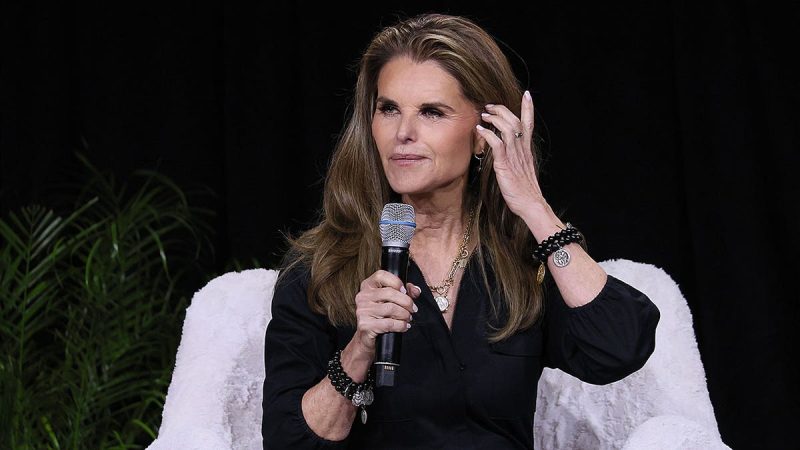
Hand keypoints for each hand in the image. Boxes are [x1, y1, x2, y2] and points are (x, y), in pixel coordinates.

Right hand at [352, 270, 420, 355]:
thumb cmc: (381, 315)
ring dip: (404, 314)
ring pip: (391, 308)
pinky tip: (404, 326)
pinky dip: (401, 325)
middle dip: (406, 301)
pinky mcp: (365, 324)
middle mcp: (362, 296)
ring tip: (408, 318)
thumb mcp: (392, 300)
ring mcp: (362, 310)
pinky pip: (388, 323)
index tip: (405, 290)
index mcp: (367, 286)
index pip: (381, 275)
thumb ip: (405, 291)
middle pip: (389, 292)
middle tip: (413, 309)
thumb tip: (416, 290)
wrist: (367, 336)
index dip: (396, 281)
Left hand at [475, 91, 546, 219]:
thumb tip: (505, 151)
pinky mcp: (505, 164)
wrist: (530, 204)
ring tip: (484, 115)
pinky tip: (480, 129)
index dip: (528, 108)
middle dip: (502, 110)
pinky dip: (488, 134)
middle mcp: (522, 150)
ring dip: (494, 119)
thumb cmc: (524, 190)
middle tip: (489, 106)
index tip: (527, 95)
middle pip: (515, 121)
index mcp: (526, 150)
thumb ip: (515, 157)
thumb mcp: (521, 169)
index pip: (529, 124)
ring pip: (507, 129)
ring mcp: (514, 156)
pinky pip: (497, 144)